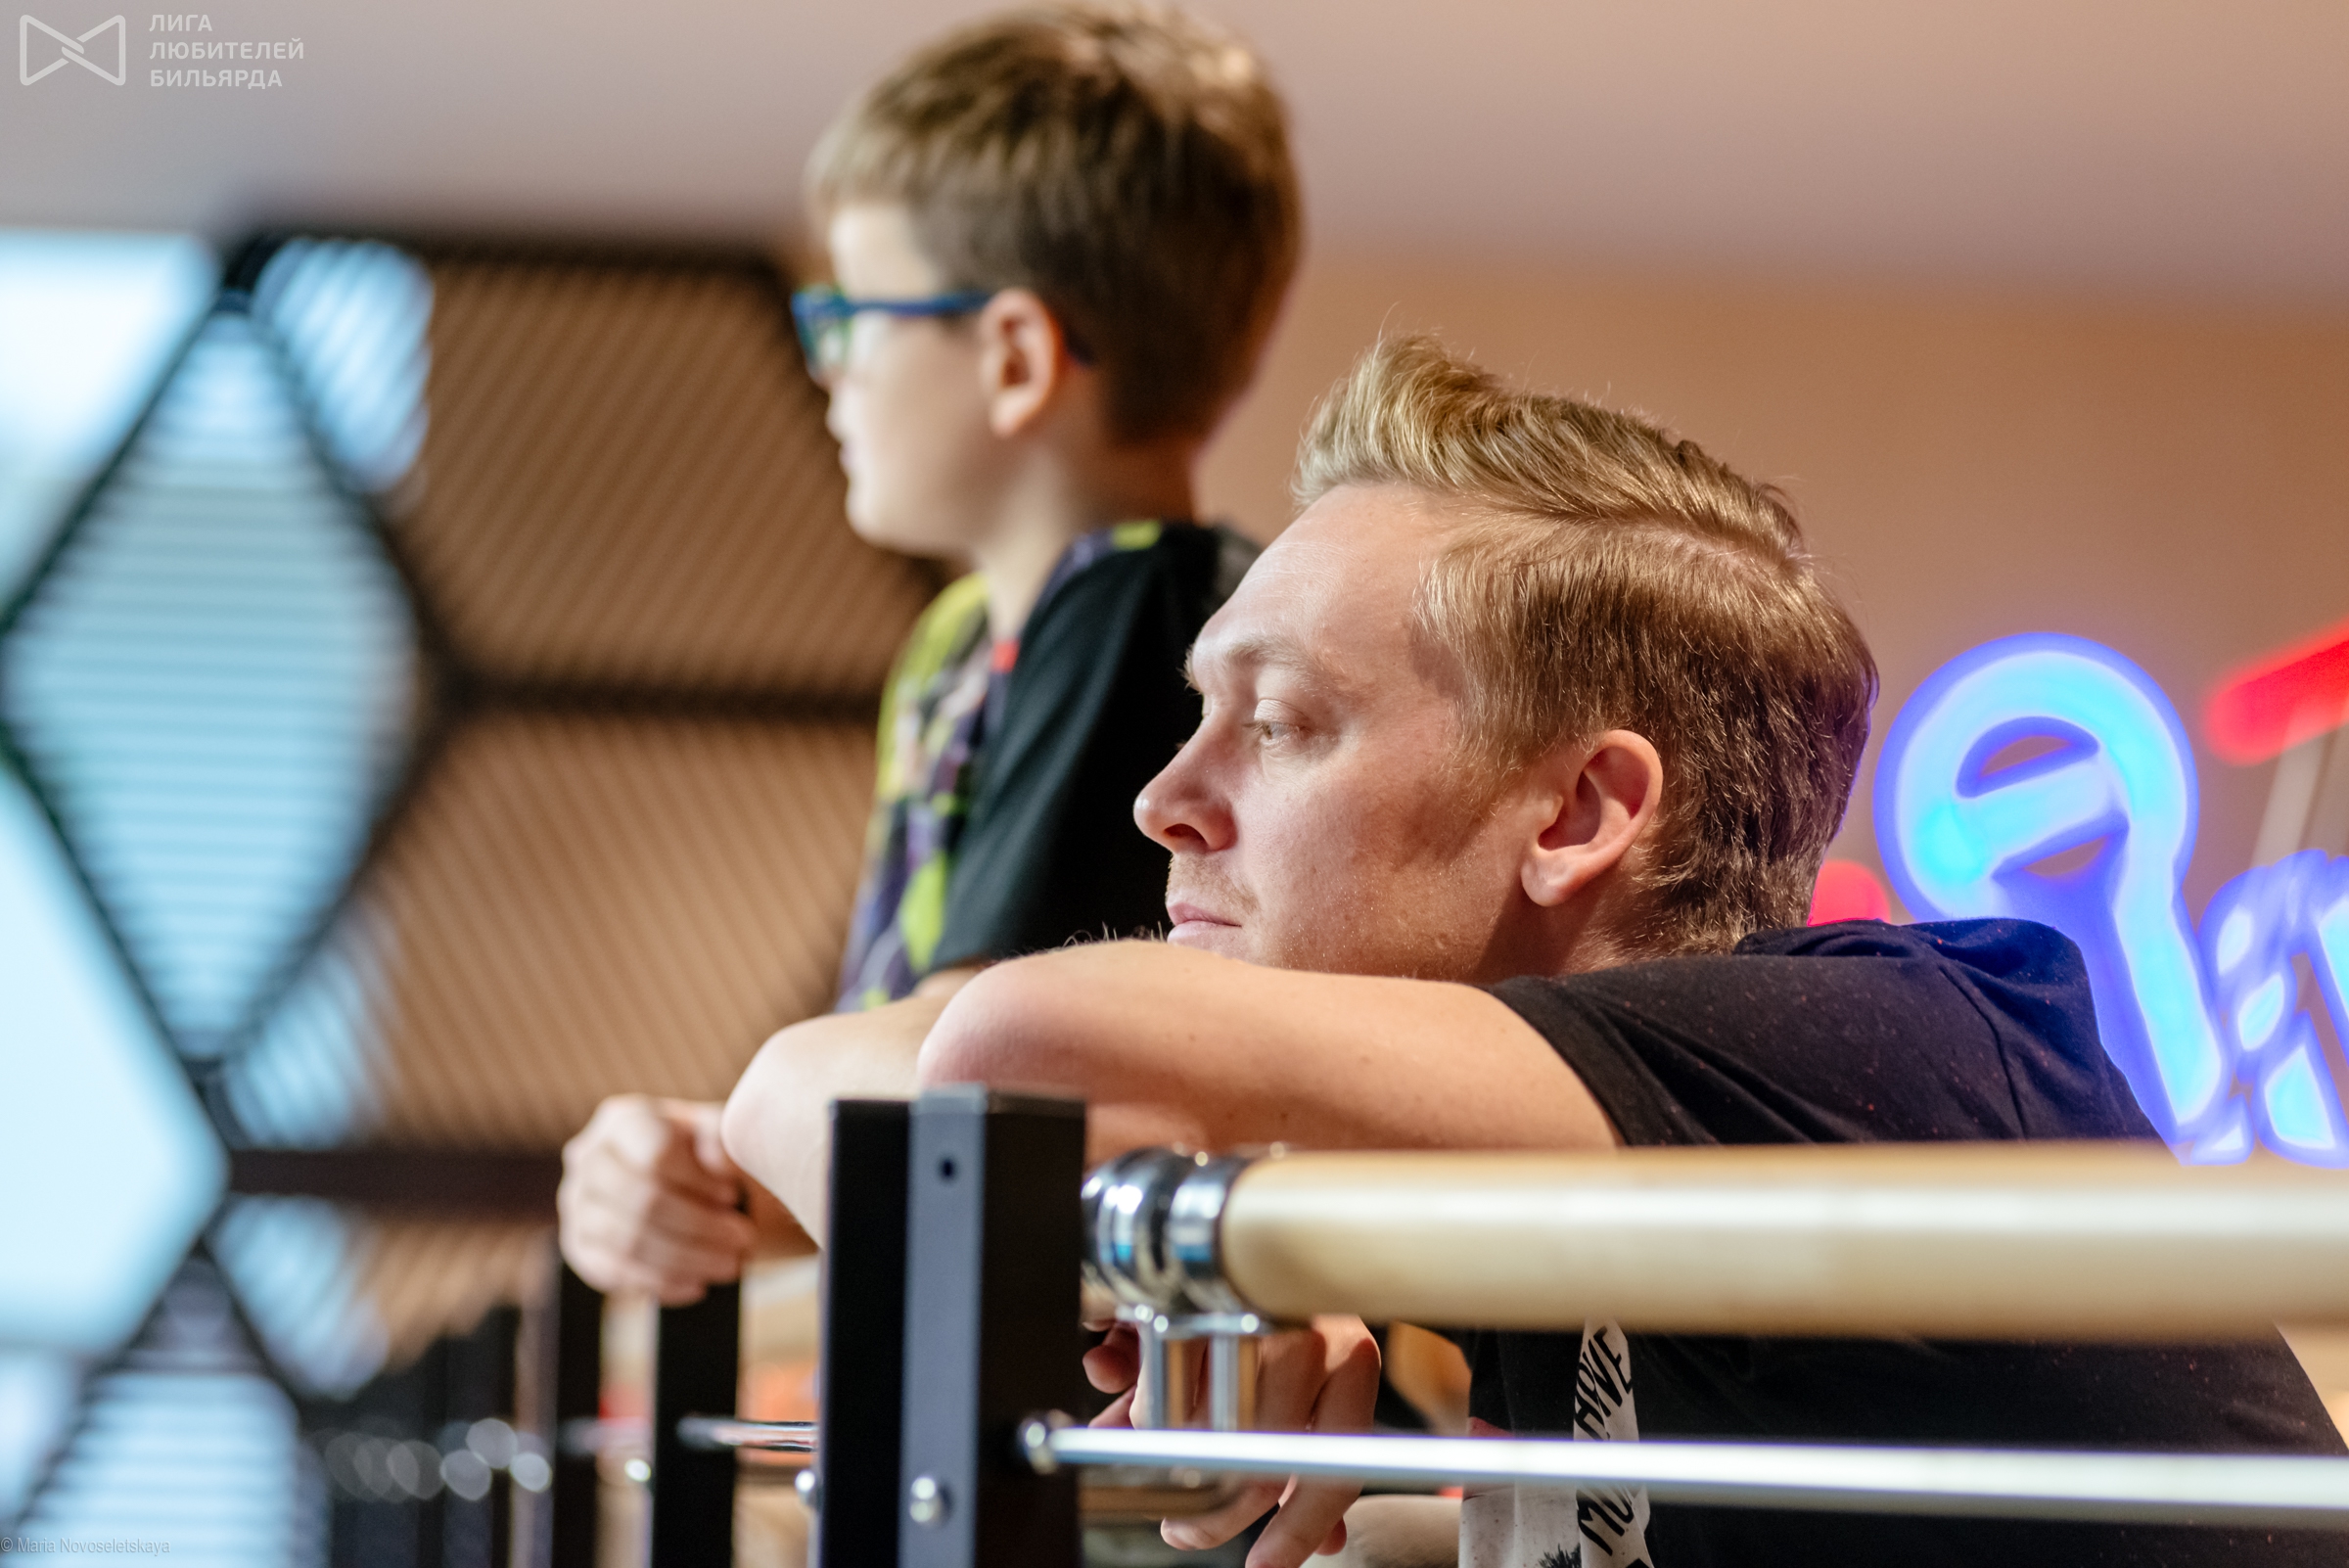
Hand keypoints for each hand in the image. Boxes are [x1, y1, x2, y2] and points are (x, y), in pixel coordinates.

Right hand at [558, 1096, 757, 1302]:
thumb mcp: (723, 1137)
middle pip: (641, 1200)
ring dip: (687, 1258)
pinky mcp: (579, 1247)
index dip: (698, 1181)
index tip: (734, 1196)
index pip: (655, 1154)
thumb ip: (721, 1141)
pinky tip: (698, 1285)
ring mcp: (577, 1205)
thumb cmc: (709, 1156)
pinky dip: (662, 1281)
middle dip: (699, 1226)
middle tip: (743, 1240)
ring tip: (730, 1264)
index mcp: (622, 1119)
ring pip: (629, 1240)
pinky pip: (616, 1272)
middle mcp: (588, 1158)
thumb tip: (718, 1162)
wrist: (693, 1188)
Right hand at [1084, 1315, 1381, 1567]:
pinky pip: (1149, 1374)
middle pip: (1259, 1462)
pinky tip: (1117, 1370)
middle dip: (1210, 1514)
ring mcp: (1251, 1310)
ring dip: (1163, 1447)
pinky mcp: (1189, 1289)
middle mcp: (1311, 1334)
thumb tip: (1325, 1537)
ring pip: (1199, 1426)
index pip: (1335, 1470)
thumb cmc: (1268, 1309)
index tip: (1263, 1564)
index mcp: (1351, 1361)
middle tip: (1181, 1529)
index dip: (1296, 1529)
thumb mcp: (1308, 1385)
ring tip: (1150, 1434)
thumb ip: (1310, 1456)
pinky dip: (1125, 1386)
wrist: (1220, 1222)